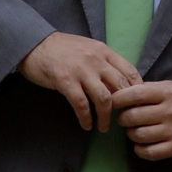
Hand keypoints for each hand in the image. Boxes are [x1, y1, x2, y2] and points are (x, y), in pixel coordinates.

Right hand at [19, 32, 142, 131]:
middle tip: (121, 119)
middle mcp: (96, 60)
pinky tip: (86, 125)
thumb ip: (103, 62)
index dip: (136, 91)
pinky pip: (82, 105)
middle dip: (124, 107)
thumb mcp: (88, 48)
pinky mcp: (66, 81)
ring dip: (106, 117)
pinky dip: (86, 118)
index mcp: (104, 51)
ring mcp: (81, 71)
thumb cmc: (61, 49)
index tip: (135, 105)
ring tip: (103, 127)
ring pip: (104, 99)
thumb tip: (117, 82)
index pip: (130, 72)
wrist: (34, 44)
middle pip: (120, 87)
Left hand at [110, 79, 171, 160]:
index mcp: (167, 93)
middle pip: (132, 117)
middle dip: (123, 118)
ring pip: (138, 135)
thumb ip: (147, 89)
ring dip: (130, 134)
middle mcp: (170, 111)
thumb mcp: (169, 88)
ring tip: (134, 130)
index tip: (112, 102)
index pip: (135, 94)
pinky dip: (139, 149)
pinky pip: (148, 152)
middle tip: (125, 119)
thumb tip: (120, 93)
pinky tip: (141, 144)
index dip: (118, 99)